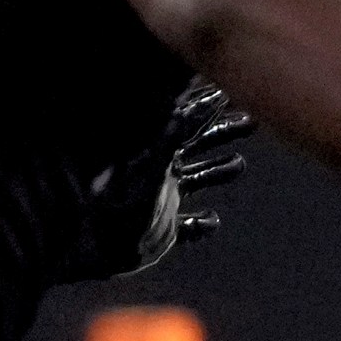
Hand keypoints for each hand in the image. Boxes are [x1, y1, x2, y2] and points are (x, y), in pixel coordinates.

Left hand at [71, 79, 254, 279]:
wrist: (88, 248)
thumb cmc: (114, 204)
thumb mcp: (149, 167)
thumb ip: (173, 139)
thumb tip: (195, 105)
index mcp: (157, 153)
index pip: (190, 123)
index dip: (211, 107)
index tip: (233, 92)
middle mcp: (161, 172)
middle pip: (197, 146)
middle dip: (223, 133)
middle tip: (251, 121)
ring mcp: (162, 201)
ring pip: (196, 179)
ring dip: (217, 170)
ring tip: (239, 164)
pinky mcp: (162, 231)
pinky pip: (187, 225)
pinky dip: (200, 224)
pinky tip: (212, 221)